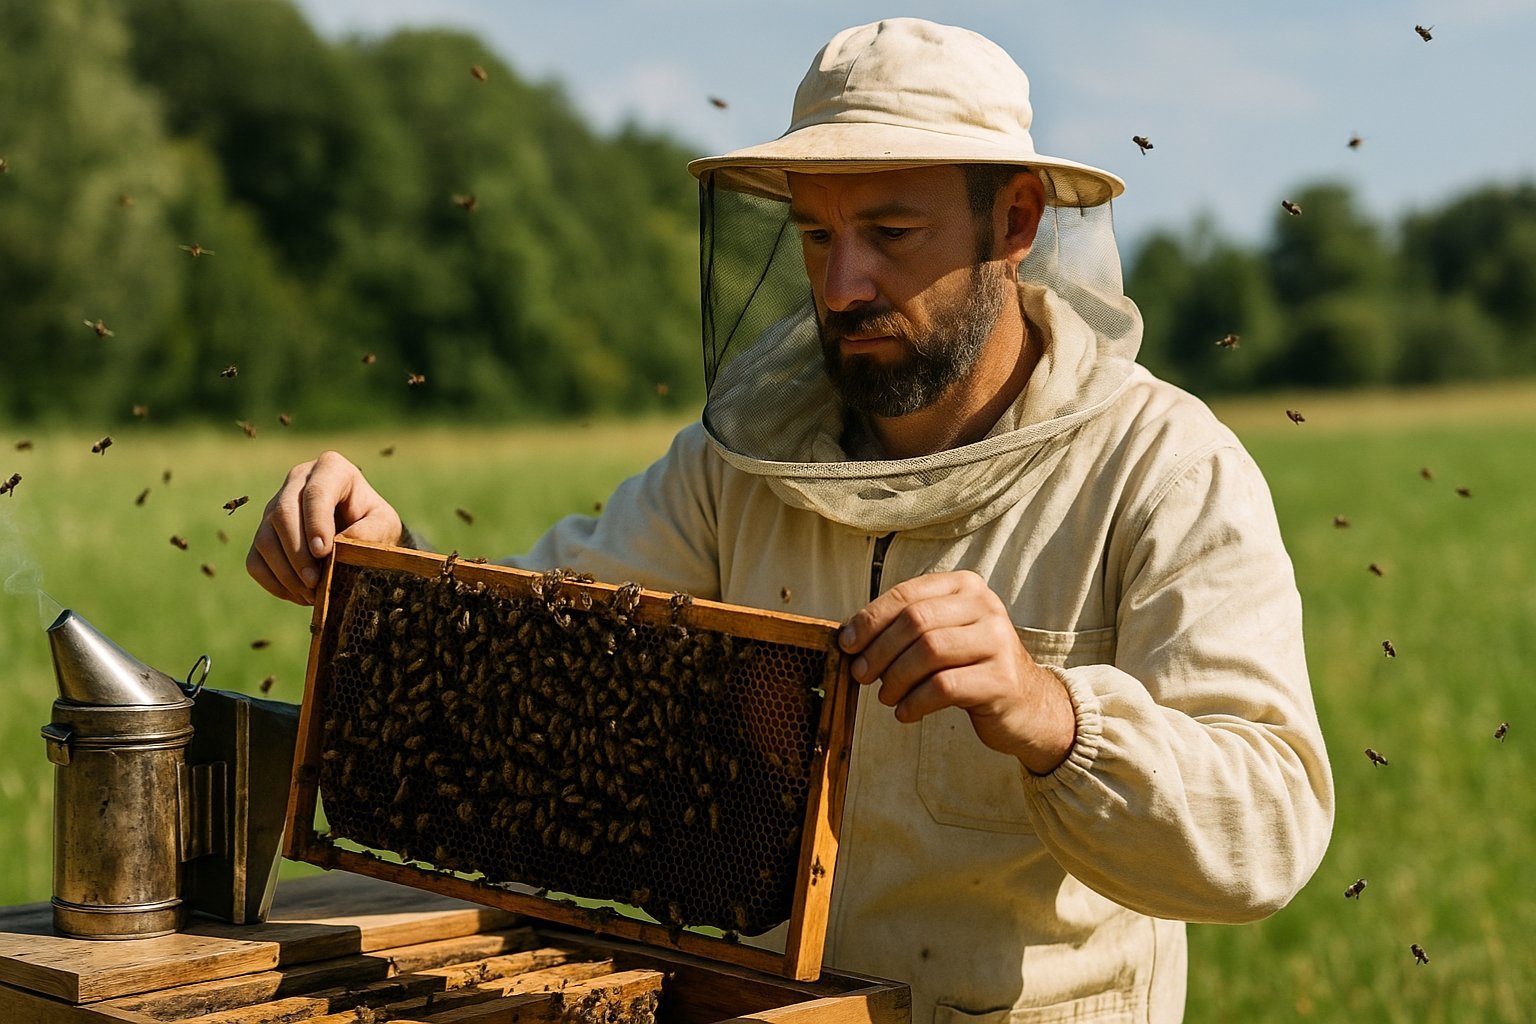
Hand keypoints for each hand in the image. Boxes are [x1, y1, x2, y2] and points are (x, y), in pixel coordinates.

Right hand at [245, 451, 402, 605]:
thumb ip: (372, 530)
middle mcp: (297, 482)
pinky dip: (274, 582)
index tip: (323, 552)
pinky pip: (255, 560)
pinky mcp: (264, 534)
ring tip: (311, 593)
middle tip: (316, 581)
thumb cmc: (373, 522)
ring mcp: (274, 507)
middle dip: (297, 552)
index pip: (315, 492)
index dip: (315, 522)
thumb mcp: (385, 523)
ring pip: (264, 539)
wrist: (360, 531)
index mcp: (330, 469)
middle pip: (282, 514)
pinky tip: (299, 594)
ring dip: (285, 572)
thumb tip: (346, 542)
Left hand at [838, 570, 1075, 774]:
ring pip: (928, 651)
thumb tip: (849, 636)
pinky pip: (944, 687)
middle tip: (860, 674)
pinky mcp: (1002, 679)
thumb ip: (905, 628)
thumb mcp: (943, 635)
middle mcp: (986, 606)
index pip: (906, 594)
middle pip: (915, 621)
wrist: (1028, 704)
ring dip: (895, 677)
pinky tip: (905, 712)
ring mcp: (998, 641)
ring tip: (885, 696)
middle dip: (878, 650)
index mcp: (966, 587)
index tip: (846, 643)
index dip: (870, 619)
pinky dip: (915, 702)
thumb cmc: (972, 667)